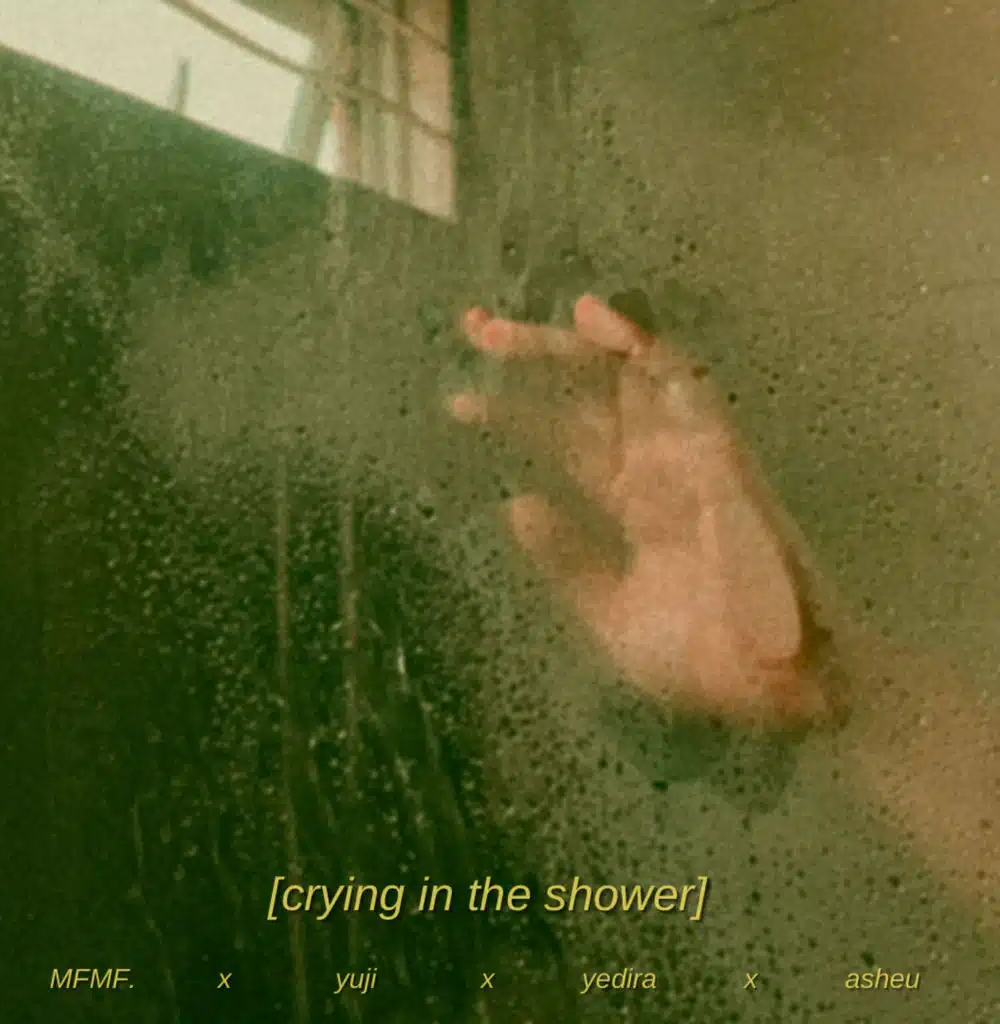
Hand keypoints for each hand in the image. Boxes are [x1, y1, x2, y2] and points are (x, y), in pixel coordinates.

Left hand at [448, 294, 833, 728]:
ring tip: (505, 326)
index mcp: (631, 500)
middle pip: (588, 394)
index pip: (565, 440)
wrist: (775, 691)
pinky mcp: (724, 458)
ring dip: (569, 344)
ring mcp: (688, 457)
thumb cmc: (703, 659)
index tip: (459, 403)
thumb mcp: (611, 614)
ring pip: (626, 378)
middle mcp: (656, 467)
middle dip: (532, 357)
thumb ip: (568, 561)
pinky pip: (686, 388)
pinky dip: (644, 351)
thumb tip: (514, 504)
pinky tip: (596, 320)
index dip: (515, 415)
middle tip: (472, 329)